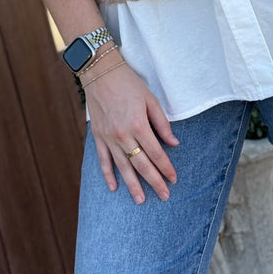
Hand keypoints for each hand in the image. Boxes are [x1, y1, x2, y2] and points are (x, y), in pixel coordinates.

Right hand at [83, 59, 178, 203]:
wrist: (100, 72)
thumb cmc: (128, 83)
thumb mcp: (150, 99)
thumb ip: (162, 123)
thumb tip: (174, 143)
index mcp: (139, 125)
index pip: (156, 153)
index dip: (166, 167)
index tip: (174, 179)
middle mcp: (123, 135)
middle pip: (141, 165)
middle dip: (154, 182)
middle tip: (164, 196)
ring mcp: (109, 138)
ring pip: (123, 167)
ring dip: (133, 185)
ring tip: (141, 200)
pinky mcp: (98, 136)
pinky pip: (103, 160)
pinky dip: (108, 175)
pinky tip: (114, 188)